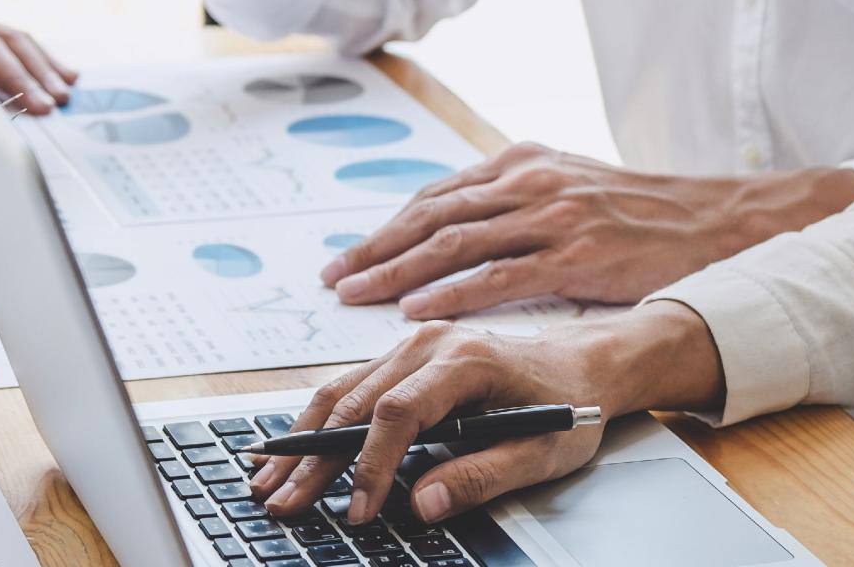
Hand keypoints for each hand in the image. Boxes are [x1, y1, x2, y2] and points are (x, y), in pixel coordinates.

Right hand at [248, 302, 724, 524]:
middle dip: (313, 460)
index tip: (357, 510)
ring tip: (269, 482)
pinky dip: (315, 422)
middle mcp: (427, 343)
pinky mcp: (402, 357)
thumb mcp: (544, 450)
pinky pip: (348, 387)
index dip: (371, 465)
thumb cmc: (569, 406)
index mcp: (465, 359)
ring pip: (340, 393)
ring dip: (301, 440)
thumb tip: (423, 505)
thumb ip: (483, 476)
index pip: (399, 413)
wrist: (584, 362)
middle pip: (354, 404)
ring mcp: (410, 345)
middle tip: (281, 503)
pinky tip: (292, 450)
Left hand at [321, 142, 853, 318]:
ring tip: (357, 295)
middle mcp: (529, 181)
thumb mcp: (571, 191)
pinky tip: (418, 312)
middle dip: (375, 249)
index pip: (436, 197)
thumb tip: (457, 236)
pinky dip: (452, 293)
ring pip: (454, 242)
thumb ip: (516, 207)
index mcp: (523, 164)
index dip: (387, 229)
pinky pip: (499, 275)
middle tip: (333, 278)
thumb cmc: (643, 217)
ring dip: (397, 272)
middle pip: (431, 215)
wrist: (720, 221)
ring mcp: (552, 216)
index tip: (350, 256)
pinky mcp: (576, 254)